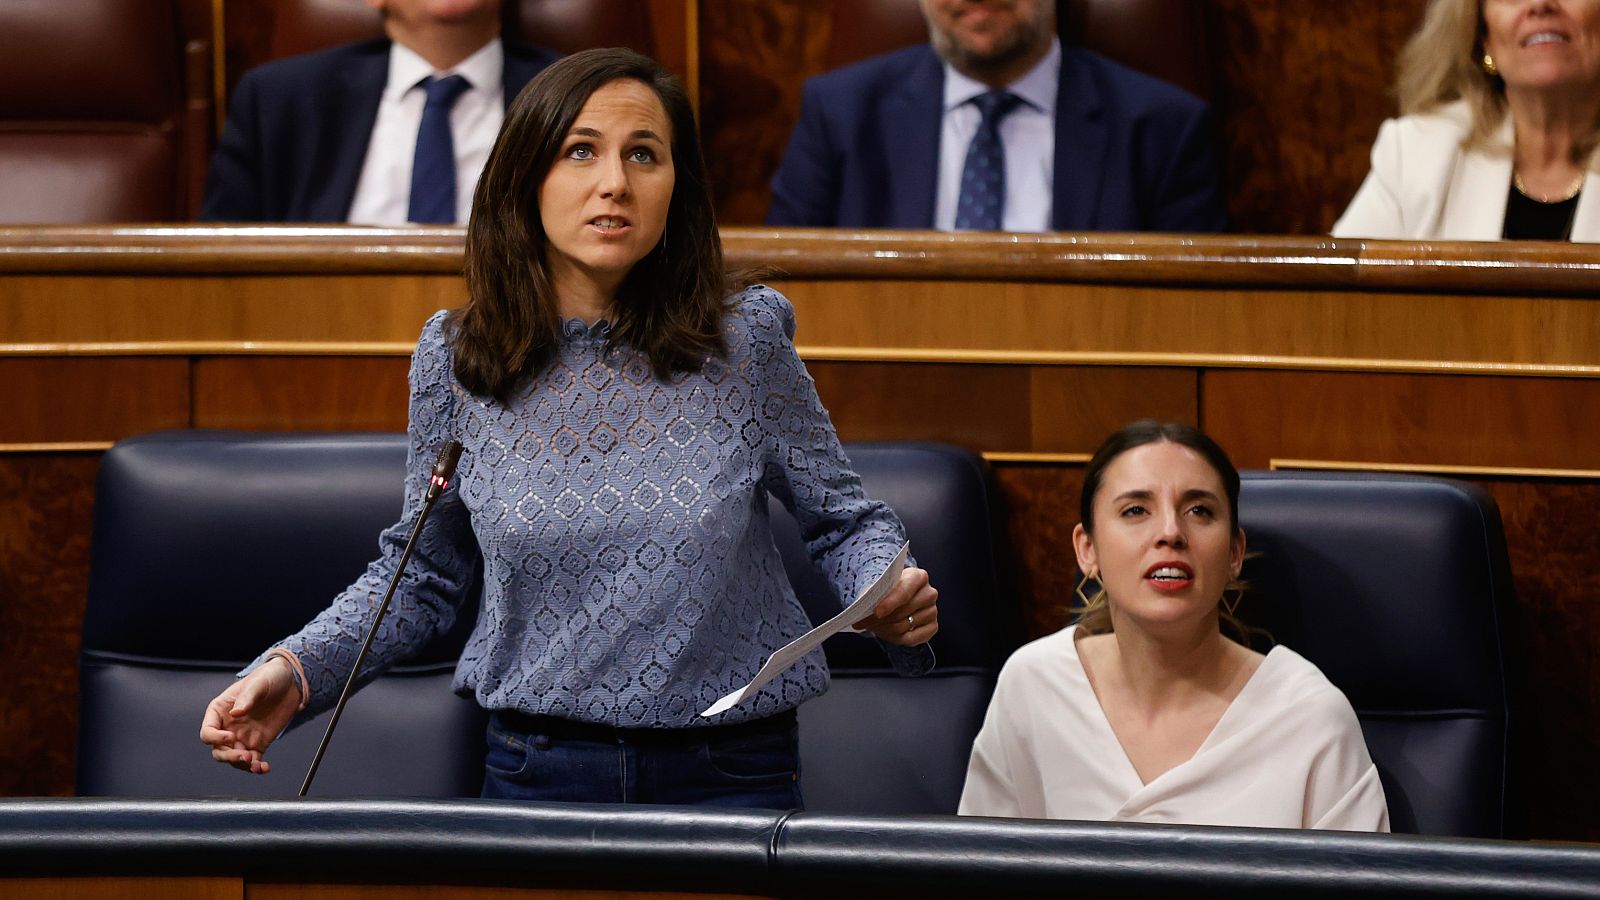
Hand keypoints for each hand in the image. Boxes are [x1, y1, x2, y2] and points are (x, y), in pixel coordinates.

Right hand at [198, 656, 299, 773]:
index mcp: (220, 711)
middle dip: (229, 756)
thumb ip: (246, 698)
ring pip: (234, 758)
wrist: (291, 681)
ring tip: (256, 764)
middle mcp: (228, 727)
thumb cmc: (268, 677)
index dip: (215, 738)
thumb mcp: (257, 684)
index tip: (230, 737)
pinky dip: (256, 767)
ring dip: (242, 764)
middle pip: (219, 750)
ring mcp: (243, 737)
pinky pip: (253, 760)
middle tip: (244, 755)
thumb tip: (236, 712)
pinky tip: (264, 768)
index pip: (208, 731)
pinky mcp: (258, 743)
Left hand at [857, 566, 938, 646]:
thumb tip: (864, 602)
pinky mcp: (933, 627)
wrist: (899, 600)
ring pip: (904, 626)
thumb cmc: (890, 591)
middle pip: (902, 612)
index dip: (889, 603)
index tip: (877, 612)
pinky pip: (911, 639)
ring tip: (874, 626)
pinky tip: (887, 633)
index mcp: (918, 577)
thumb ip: (875, 592)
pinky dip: (895, 639)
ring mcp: (933, 611)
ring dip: (884, 629)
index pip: (904, 592)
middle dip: (879, 620)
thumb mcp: (882, 586)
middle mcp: (929, 593)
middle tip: (862, 622)